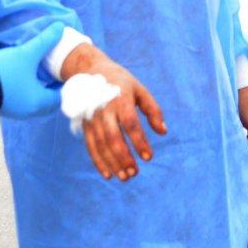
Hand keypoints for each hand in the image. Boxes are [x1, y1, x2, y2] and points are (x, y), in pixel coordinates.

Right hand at [0, 25, 64, 118]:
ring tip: (43, 72)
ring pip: (35, 100)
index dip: (67, 84)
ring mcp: (16, 110)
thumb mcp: (26, 54)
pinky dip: (28, 90)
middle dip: (54, 87)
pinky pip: (23, 99)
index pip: (62, 96)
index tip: (69, 71)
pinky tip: (26, 76)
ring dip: (41, 88)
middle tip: (58, 70)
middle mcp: (29, 111)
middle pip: (49, 100)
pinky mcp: (5, 105)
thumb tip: (60, 27)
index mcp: (38, 103)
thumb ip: (44, 41)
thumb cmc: (4, 72)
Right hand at [62, 44, 165, 181]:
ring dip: (112, 163)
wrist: (90, 70)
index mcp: (120, 99)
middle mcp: (104, 109)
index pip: (130, 123)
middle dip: (123, 157)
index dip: (139, 141)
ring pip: (100, 144)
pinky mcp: (85, 124)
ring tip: (124, 177)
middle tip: (134, 173)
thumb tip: (163, 131)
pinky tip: (108, 174)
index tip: (148, 157)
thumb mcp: (140, 89)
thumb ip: (153, 110)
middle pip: (112, 137)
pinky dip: (98, 161)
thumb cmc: (120, 82)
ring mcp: (92, 117)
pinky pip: (90, 145)